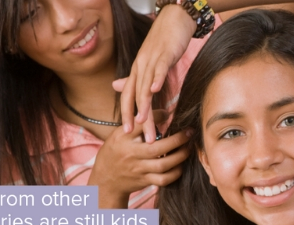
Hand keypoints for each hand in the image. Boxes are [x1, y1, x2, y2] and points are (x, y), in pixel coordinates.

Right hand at [88, 109, 191, 207]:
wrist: (105, 179)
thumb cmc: (116, 151)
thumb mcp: (120, 134)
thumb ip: (139, 124)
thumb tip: (166, 112)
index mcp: (124, 138)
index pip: (140, 124)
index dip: (157, 117)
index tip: (169, 112)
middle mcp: (131, 154)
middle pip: (157, 148)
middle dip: (177, 140)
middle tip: (190, 132)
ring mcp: (138, 169)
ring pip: (163, 165)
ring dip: (180, 156)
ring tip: (189, 148)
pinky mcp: (145, 181)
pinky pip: (163, 179)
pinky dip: (175, 173)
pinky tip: (180, 165)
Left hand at [114, 4, 195, 141]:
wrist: (175, 19)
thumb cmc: (165, 42)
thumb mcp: (150, 63)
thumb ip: (138, 77)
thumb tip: (118, 87)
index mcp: (138, 70)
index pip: (129, 96)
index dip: (127, 114)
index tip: (128, 132)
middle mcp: (140, 66)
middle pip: (135, 95)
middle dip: (137, 117)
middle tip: (138, 136)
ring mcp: (151, 59)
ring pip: (145, 85)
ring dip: (144, 105)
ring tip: (144, 122)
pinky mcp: (165, 53)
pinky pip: (159, 68)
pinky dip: (156, 79)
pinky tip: (155, 91)